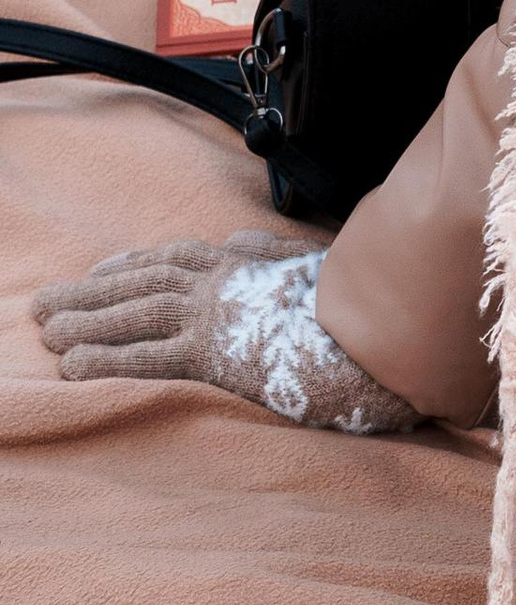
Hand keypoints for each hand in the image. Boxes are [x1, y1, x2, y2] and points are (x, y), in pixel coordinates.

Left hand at [33, 233, 416, 433]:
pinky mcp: (213, 354)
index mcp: (246, 264)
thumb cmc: (357, 307)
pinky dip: (105, 360)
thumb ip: (277, 252)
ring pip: (134, 314)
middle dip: (91, 292)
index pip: (177, 257)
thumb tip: (241, 238)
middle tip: (46, 303)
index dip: (132, 264)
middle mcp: (223, 283)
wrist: (379, 334)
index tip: (101, 270)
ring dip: (85, 321)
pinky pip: (146, 358)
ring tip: (47, 330)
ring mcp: (215, 316)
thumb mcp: (319, 267)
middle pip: (142, 282)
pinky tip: (73, 366)